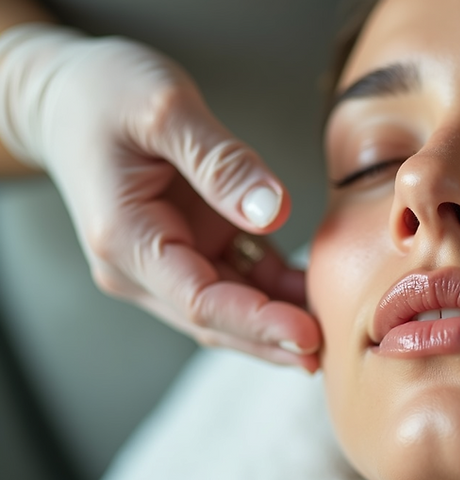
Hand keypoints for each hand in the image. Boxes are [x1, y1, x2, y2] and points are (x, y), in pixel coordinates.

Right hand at [0, 24, 321, 369]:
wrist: (69, 92)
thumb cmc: (107, 93)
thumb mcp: (164, 110)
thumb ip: (221, 163)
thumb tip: (273, 211)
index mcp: (126, 240)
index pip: (200, 301)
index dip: (257, 323)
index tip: (309, 335)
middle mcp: (142, 266)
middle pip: (217, 319)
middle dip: (274, 340)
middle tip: (333, 354)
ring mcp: (167, 261)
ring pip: (232, 306)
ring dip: (280, 321)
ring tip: (338, 329)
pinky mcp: (192, 247)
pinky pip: (242, 279)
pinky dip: (277, 290)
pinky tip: (318, 295)